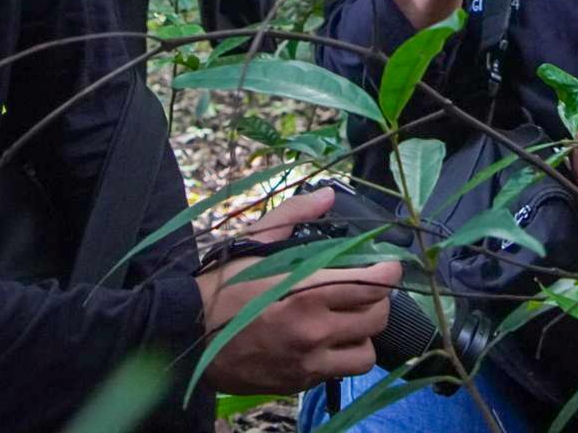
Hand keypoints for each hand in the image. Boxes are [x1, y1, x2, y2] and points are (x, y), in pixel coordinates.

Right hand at [197, 187, 403, 394]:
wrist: (187, 334)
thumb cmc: (223, 285)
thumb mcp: (255, 242)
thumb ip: (295, 215)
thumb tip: (328, 195)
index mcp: (307, 290)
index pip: (372, 283)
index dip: (389, 272)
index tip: (390, 265)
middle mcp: (314, 329)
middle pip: (378, 317)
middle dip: (378, 300)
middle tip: (365, 289)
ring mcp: (309, 360)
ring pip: (367, 352)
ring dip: (363, 335)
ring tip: (348, 321)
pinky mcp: (300, 381)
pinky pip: (340, 372)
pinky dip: (341, 356)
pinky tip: (326, 341)